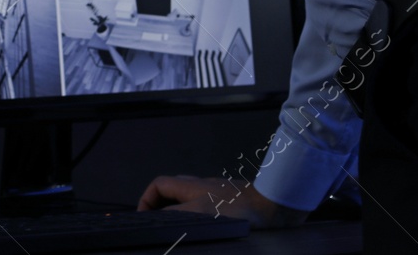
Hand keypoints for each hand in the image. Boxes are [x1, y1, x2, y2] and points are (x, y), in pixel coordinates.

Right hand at [137, 174, 306, 228]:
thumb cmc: (240, 208)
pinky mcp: (231, 205)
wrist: (274, 206)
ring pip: (190, 200)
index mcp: (191, 186)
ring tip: (179, 230)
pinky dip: (199, 219)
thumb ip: (176, 215)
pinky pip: (206, 208)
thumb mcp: (201, 213)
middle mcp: (202, 186)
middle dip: (161, 206)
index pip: (159, 185)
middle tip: (158, 224)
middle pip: (172, 191)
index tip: (143, 218)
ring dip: (180, 213)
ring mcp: (217, 194)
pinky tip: (207, 231)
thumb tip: (155, 219)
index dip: (146, 199)